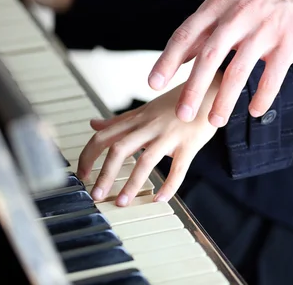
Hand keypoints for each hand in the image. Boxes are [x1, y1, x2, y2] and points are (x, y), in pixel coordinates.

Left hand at [77, 72, 221, 205]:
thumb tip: (94, 124)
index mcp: (138, 119)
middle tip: (96, 195)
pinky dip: (169, 186)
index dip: (88, 156)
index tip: (81, 175)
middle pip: (119, 148)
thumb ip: (120, 120)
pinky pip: (178, 168)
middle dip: (104, 174)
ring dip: (131, 183)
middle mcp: (151, 126)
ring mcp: (170, 135)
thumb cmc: (179, 102)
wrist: (211, 90)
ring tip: (122, 202)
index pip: (104, 136)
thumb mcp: (147, 109)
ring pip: (146, 160)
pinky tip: (161, 199)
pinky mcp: (190, 143)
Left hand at [148, 0, 292, 126]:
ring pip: (238, 71)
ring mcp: (265, 29)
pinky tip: (254, 111)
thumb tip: (183, 53)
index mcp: (220, 4)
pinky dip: (262, 97)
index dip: (168, 60)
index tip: (153, 84)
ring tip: (215, 120)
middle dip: (192, 88)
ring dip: (224, 100)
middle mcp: (239, 16)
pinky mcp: (290, 42)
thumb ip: (208, 25)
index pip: (186, 34)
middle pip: (209, 57)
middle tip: (182, 114)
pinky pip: (273, 76)